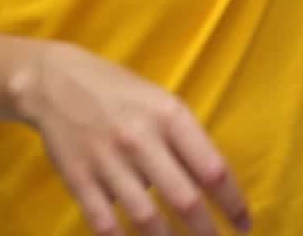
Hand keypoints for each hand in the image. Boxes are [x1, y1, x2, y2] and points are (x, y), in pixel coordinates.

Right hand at [10, 42, 251, 235]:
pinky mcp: (79, 180)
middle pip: (184, 199)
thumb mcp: (161, 102)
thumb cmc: (121, 91)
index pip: (212, 168)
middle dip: (206, 233)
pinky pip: (105, 225)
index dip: (232, 202)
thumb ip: (183, 139)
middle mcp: (142, 139)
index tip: (245, 224)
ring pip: (146, 219)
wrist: (57, 82)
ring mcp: (108, 162)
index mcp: (169, 116)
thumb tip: (209, 184)